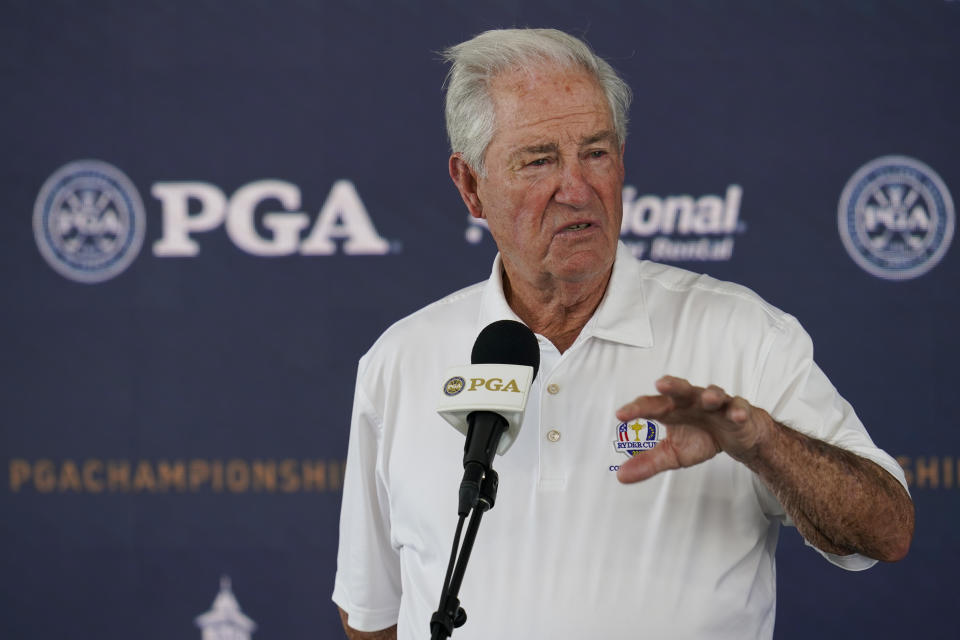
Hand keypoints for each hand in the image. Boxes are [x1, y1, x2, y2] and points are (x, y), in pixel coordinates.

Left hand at [615, 375, 772, 483]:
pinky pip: (739, 408)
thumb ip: (648, 462)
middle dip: (672, 386)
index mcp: (672, 408)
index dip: (636, 409)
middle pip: (681, 390)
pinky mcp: (739, 411)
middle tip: (660, 385)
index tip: (620, 416)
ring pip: (714, 394)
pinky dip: (738, 411)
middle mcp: (692, 401)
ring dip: (711, 395)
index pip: (651, 405)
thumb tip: (620, 476)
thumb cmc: (701, 437)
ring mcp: (717, 404)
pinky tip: (736, 415)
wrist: (736, 437)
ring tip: (708, 399)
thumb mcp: (673, 453)